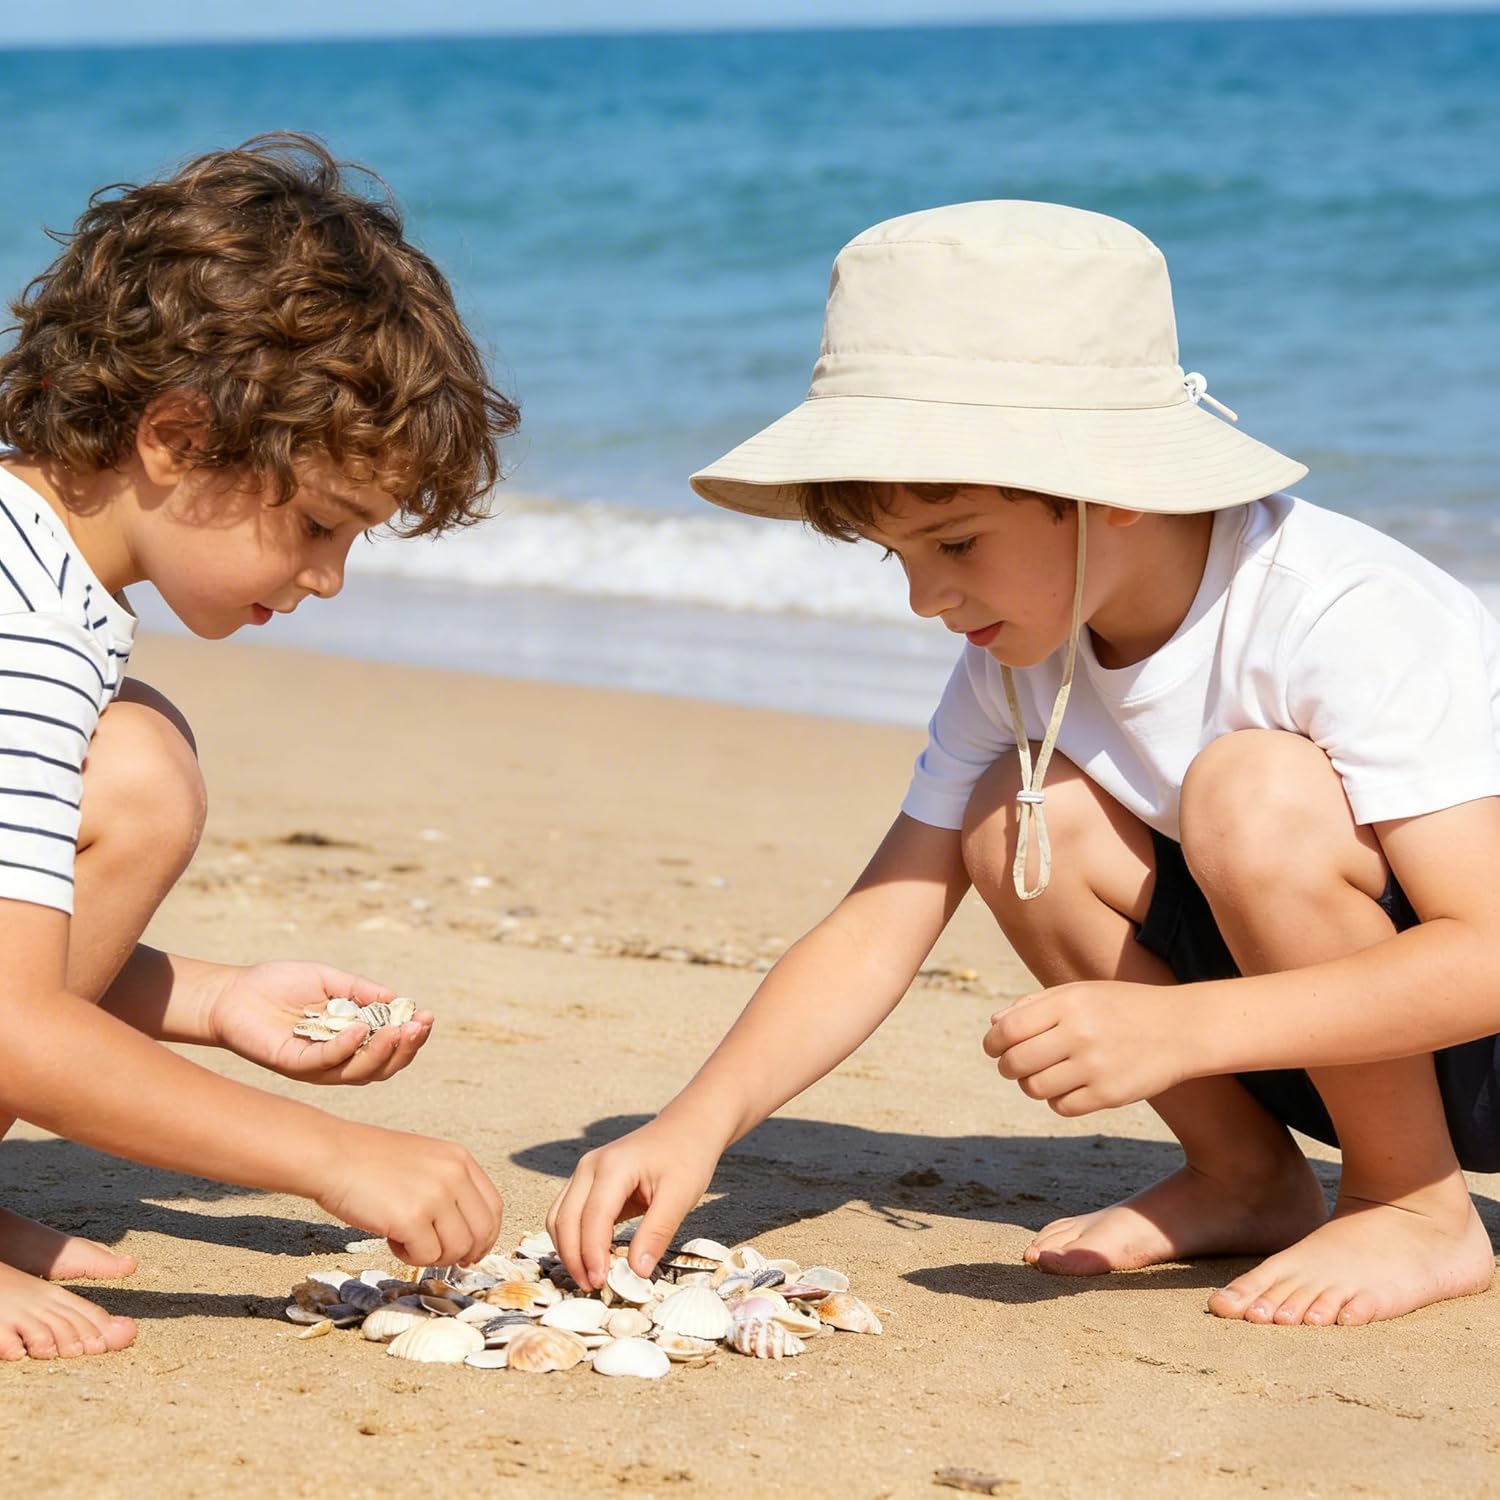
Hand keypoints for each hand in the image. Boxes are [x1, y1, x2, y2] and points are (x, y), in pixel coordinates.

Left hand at [207, 961, 432, 1084]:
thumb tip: (396, 999)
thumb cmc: (279, 984)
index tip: (427, 1015)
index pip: (390, 1047)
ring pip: (360, 1072)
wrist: (232, 993)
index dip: (412, 1036)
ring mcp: (316, 1066)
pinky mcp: (293, 1065)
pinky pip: (325, 1062)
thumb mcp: (329, 980)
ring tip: (398, 1030)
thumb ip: (361, 991)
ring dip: (383, 1052)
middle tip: (419, 1027)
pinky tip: (359, 1028)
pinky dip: (345, 1048)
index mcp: (351, 1040)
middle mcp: (338, 1059)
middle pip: (383, 1067)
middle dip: (406, 1049)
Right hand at [313, 1121, 503, 1268]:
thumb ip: (448, 1188)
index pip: (493, 1207)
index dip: (485, 1236)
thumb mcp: (423, 1161)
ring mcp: (434, 1197)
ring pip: (455, 1250)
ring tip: (403, 1236)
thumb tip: (467, 1236)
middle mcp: (454, 1175)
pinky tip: (389, 1237)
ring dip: (429, 1254)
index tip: (472, 1251)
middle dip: (463, 1254)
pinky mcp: (411, 1219)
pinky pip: (425, 1257)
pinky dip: (408, 1256)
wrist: (332, 1156)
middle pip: (481, 1233)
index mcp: (459, 1159)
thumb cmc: (369, 1162)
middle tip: (438, 1256)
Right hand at [547, 1118, 719, 1290]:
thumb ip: (657, 1233)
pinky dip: (572, 1238)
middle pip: (565, 1219)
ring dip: (567, 1250)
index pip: (592, 1218)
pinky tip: (590, 1259)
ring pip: (559, 1217)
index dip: (592, 1254)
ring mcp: (584, 1172)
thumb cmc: (686, 1157)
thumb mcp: (680, 1195)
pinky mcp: (587, 1182)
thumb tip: (637, 1272)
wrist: (686, 1128)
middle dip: (573, 1258)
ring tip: (589, 1278)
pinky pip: (568, 1213)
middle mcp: (589, 1167)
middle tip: (592, 1288)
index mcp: (613, 1167)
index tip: (602, 1283)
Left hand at [983, 979, 1201, 1115]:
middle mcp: (1079, 1034)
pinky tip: (1070, 1086)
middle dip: (1006, 1066)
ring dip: (1031, 1084)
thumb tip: (994, 1026)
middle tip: (1013, 1066)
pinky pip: (1062, 1106)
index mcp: (1068, 1003)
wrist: (1182, 1028)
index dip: (992, 1043)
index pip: (1008, 1029)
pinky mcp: (1110, 1095)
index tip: (994, 1048)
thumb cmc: (1123, 1007)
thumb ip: (1034, 1005)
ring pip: (1035, 1088)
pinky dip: (1058, 1100)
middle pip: (1015, 1062)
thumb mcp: (1081, 992)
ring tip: (1043, 1075)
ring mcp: (1095, 1066)